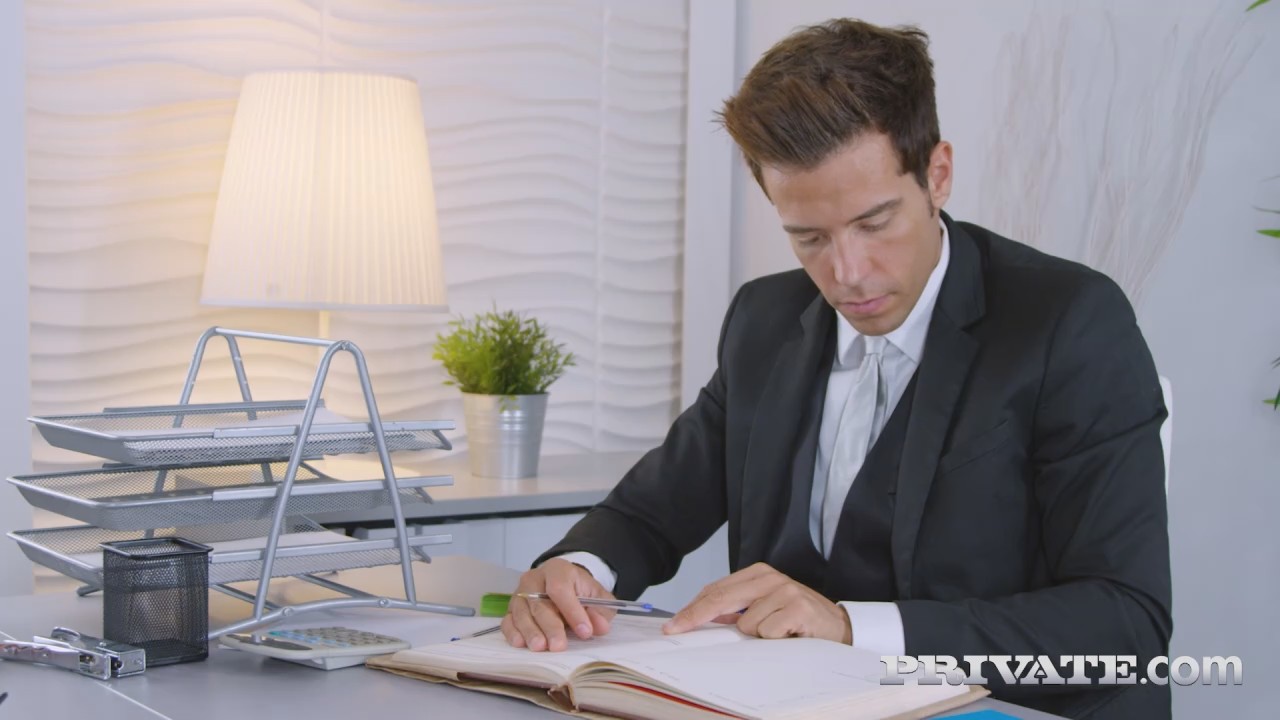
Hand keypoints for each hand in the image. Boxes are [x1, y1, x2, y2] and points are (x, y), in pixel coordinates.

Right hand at [500, 558, 616, 651]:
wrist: (563, 586)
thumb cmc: (580, 593)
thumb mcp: (597, 597)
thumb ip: (601, 611)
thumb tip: (599, 626)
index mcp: (558, 570)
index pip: (561, 588)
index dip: (572, 611)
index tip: (585, 631)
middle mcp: (534, 579)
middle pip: (539, 602)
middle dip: (550, 626)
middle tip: (559, 646)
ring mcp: (519, 594)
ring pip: (521, 612)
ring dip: (530, 632)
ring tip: (540, 648)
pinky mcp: (511, 609)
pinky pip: (507, 621)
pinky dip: (512, 633)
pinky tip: (520, 643)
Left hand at [662, 563, 851, 643]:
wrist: (838, 625)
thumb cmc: (797, 618)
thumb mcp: (765, 607)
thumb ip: (737, 609)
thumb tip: (701, 618)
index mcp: (758, 573)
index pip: (716, 590)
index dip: (692, 608)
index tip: (674, 624)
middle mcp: (770, 577)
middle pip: (721, 598)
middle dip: (695, 617)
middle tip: (676, 629)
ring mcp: (784, 590)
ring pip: (745, 623)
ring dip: (756, 636)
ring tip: (777, 633)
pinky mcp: (797, 607)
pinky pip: (766, 632)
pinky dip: (773, 640)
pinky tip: (789, 634)